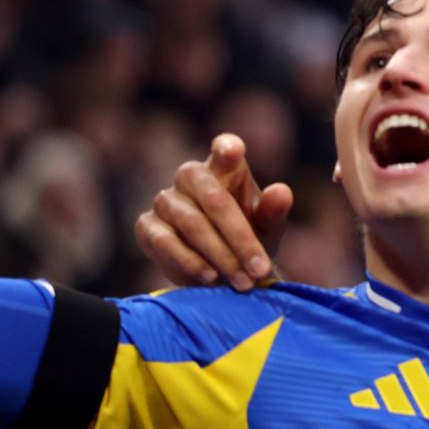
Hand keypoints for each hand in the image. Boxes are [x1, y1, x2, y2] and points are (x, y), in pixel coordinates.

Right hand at [135, 133, 294, 290]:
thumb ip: (274, 211)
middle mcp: (191, 178)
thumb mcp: (267, 230)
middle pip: (214, 199)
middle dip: (240, 238)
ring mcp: (166, 201)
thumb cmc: (248, 241)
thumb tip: (281, 191)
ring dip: (221, 256)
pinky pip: (166, 242)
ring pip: (193, 224)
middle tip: (259, 269)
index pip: (224, 149)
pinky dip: (191, 262)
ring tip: (242, 281)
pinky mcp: (147, 226)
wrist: (221, 273)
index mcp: (224, 169)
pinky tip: (210, 277)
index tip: (234, 152)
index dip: (227, 147)